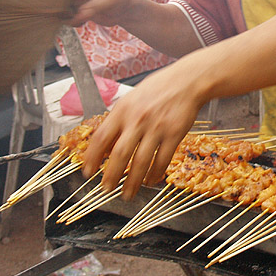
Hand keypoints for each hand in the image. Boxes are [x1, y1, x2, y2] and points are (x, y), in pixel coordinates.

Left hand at [81, 63, 206, 198]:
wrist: (187, 81)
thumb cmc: (159, 88)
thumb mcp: (132, 99)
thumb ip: (119, 119)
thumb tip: (107, 145)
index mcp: (123, 110)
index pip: (101, 137)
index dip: (92, 157)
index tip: (87, 171)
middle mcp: (138, 120)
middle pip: (120, 154)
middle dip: (111, 175)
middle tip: (106, 189)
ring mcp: (157, 128)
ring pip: (141, 161)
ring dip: (132, 181)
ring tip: (127, 193)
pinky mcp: (174, 134)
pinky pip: (162, 159)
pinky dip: (155, 174)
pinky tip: (150, 181)